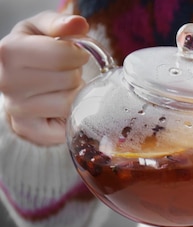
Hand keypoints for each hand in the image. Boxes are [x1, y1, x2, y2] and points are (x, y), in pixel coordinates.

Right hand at [0, 12, 89, 145]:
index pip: (63, 55)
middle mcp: (6, 82)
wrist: (17, 78)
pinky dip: (70, 116)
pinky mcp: (28, 130)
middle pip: (69, 80)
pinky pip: (67, 127)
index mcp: (8, 52)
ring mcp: (16, 110)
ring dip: (73, 95)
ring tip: (60, 89)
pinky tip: (59, 107)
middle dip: (74, 75)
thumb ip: (60, 23)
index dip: (77, 54)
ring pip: (70, 103)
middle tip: (63, 74)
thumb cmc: (33, 51)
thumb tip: (78, 24)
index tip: (73, 55)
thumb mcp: (42, 29)